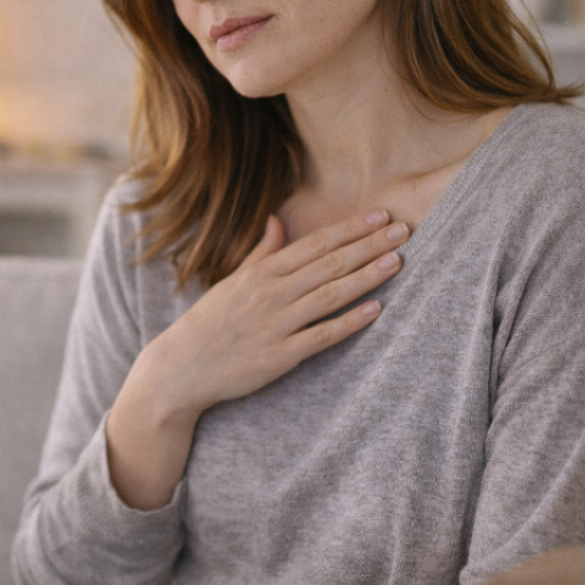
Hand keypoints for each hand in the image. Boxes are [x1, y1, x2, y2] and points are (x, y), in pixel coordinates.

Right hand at [106, 208, 408, 508]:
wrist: (182, 368)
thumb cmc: (209, 323)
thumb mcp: (231, 281)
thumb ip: (261, 253)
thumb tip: (278, 220)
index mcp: (260, 273)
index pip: (314, 244)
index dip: (349, 229)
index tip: (380, 216)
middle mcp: (269, 294)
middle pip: (328, 264)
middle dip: (368, 245)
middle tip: (403, 230)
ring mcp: (275, 325)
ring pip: (329, 295)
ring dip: (365, 277)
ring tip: (397, 261)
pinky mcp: (279, 357)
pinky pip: (321, 336)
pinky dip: (349, 322)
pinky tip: (375, 310)